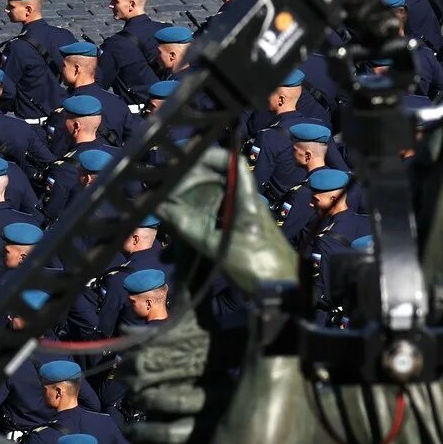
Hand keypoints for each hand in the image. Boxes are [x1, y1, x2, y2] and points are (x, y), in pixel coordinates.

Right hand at [155, 148, 294, 293]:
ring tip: (166, 200)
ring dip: (190, 195)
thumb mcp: (217, 248)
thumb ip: (188, 227)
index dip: (209, 154)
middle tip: (165, 183)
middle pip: (218, 176)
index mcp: (246, 199)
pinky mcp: (238, 227)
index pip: (233, 162)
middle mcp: (245, 201)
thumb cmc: (257, 266)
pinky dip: (196, 212)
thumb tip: (160, 208)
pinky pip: (214, 212)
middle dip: (191, 176)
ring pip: (213, 194)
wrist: (282, 289)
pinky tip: (178, 219)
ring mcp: (242, 214)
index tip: (183, 157)